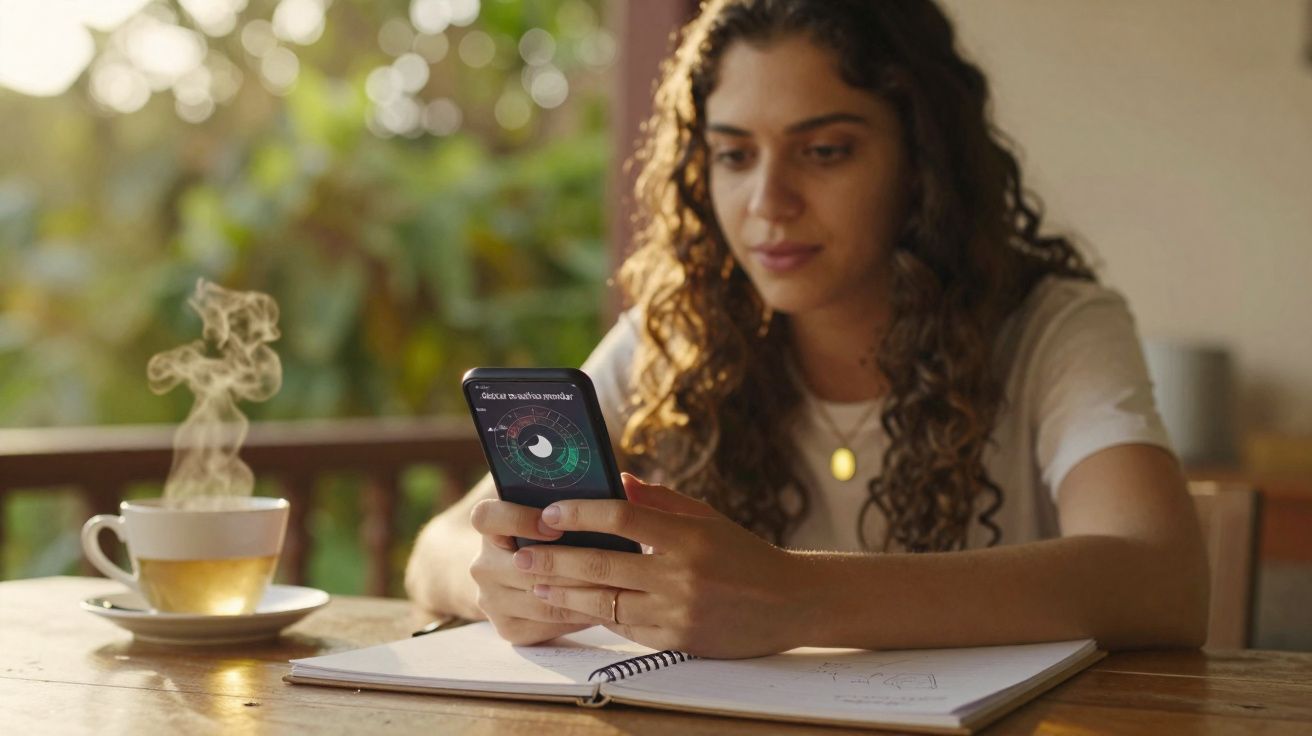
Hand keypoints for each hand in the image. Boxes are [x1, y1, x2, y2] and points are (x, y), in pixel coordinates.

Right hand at [467, 498, 609, 644]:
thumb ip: (566, 488)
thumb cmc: (541, 530)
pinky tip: (604, 605)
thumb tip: (623, 482)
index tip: (553, 524)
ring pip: (543, 600)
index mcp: (487, 526)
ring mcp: (491, 600)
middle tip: (614, 561)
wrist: (507, 573)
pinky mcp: (507, 628)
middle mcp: (482, 565)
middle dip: (574, 564)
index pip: (486, 517)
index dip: (518, 519)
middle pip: (526, 568)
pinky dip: (578, 615)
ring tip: (619, 585)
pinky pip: (548, 625)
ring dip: (582, 593)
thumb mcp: (541, 502)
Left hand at [517, 474, 807, 657]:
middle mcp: (680, 575)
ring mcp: (677, 611)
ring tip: (535, 582)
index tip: (551, 512)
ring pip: (605, 602)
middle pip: (601, 565)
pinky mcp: (677, 639)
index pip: (621, 519)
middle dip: (554, 559)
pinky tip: (572, 604)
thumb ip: (658, 500)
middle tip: (522, 554)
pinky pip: (625, 627)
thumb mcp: (706, 517)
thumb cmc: (744, 553)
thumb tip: (616, 480)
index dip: (580, 514)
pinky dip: (596, 614)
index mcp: (687, 536)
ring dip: (563, 593)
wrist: (789, 603)